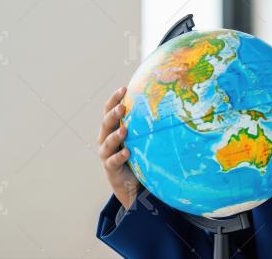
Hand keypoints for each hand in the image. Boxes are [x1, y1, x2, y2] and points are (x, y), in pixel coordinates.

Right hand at [97, 86, 140, 209]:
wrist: (131, 183)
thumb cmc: (138, 153)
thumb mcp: (140, 137)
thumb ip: (145, 123)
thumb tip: (166, 101)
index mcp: (111, 128)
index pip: (109, 110)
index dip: (114, 99)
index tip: (124, 88)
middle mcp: (105, 139)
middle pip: (106, 124)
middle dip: (113, 115)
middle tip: (122, 108)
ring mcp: (106, 154)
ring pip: (107, 142)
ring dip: (115, 136)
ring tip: (124, 130)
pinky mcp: (111, 168)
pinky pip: (113, 161)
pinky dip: (119, 156)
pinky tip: (127, 152)